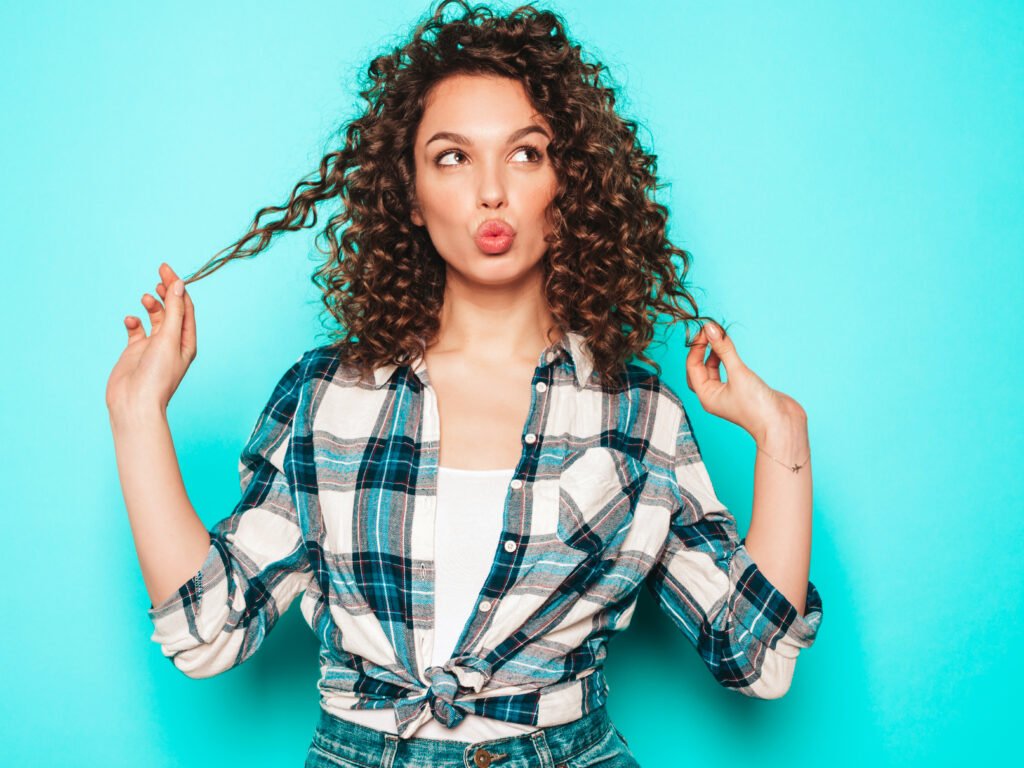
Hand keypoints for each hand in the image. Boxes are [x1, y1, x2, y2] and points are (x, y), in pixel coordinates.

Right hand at [106, 263, 197, 416]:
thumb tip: (178, 284)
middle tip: (159, 273)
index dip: (178, 286)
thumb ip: (173, 311)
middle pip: (172, 310)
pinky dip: (134, 321)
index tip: (167, 269)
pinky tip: (130, 320)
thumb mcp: (168, 339)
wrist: (134, 404)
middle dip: (166, 291)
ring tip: (145, 297)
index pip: (186, 307)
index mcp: (187, 341)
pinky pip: (136, 330)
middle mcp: (172, 343)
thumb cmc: (156, 376)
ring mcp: (153, 347)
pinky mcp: (135, 351)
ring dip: (151, 305)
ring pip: (155, 318)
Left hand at [685, 322, 804, 439]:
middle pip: (699, 368)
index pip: (692, 366)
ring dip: (714, 353)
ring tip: (720, 337)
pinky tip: (730, 349)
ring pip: (713, 369)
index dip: (697, 346)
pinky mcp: (742, 390)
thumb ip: (724, 349)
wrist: (782, 425)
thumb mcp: (738, 373)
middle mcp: (714, 396)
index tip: (706, 329)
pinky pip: (728, 371)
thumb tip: (711, 329)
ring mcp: (728, 394)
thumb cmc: (758, 407)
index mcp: (706, 396)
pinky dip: (726, 359)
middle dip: (702, 349)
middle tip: (710, 331)